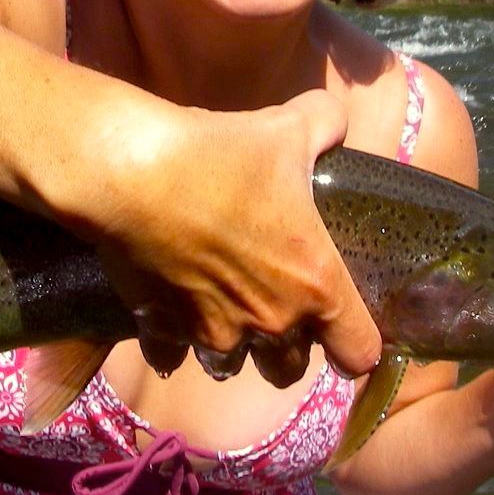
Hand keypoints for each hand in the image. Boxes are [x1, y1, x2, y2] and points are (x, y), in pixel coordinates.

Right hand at [90, 89, 382, 384]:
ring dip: (229, 344)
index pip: (359, 352)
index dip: (357, 343)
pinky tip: (167, 306)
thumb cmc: (221, 153)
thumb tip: (332, 125)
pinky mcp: (162, 328)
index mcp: (315, 283)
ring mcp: (213, 332)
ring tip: (217, 306)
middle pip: (290, 369)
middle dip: (285, 345)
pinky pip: (171, 354)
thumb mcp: (289, 127)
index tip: (342, 324)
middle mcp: (270, 321)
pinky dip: (171, 337)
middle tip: (272, 305)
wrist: (134, 172)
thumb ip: (326, 125)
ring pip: (231, 366)